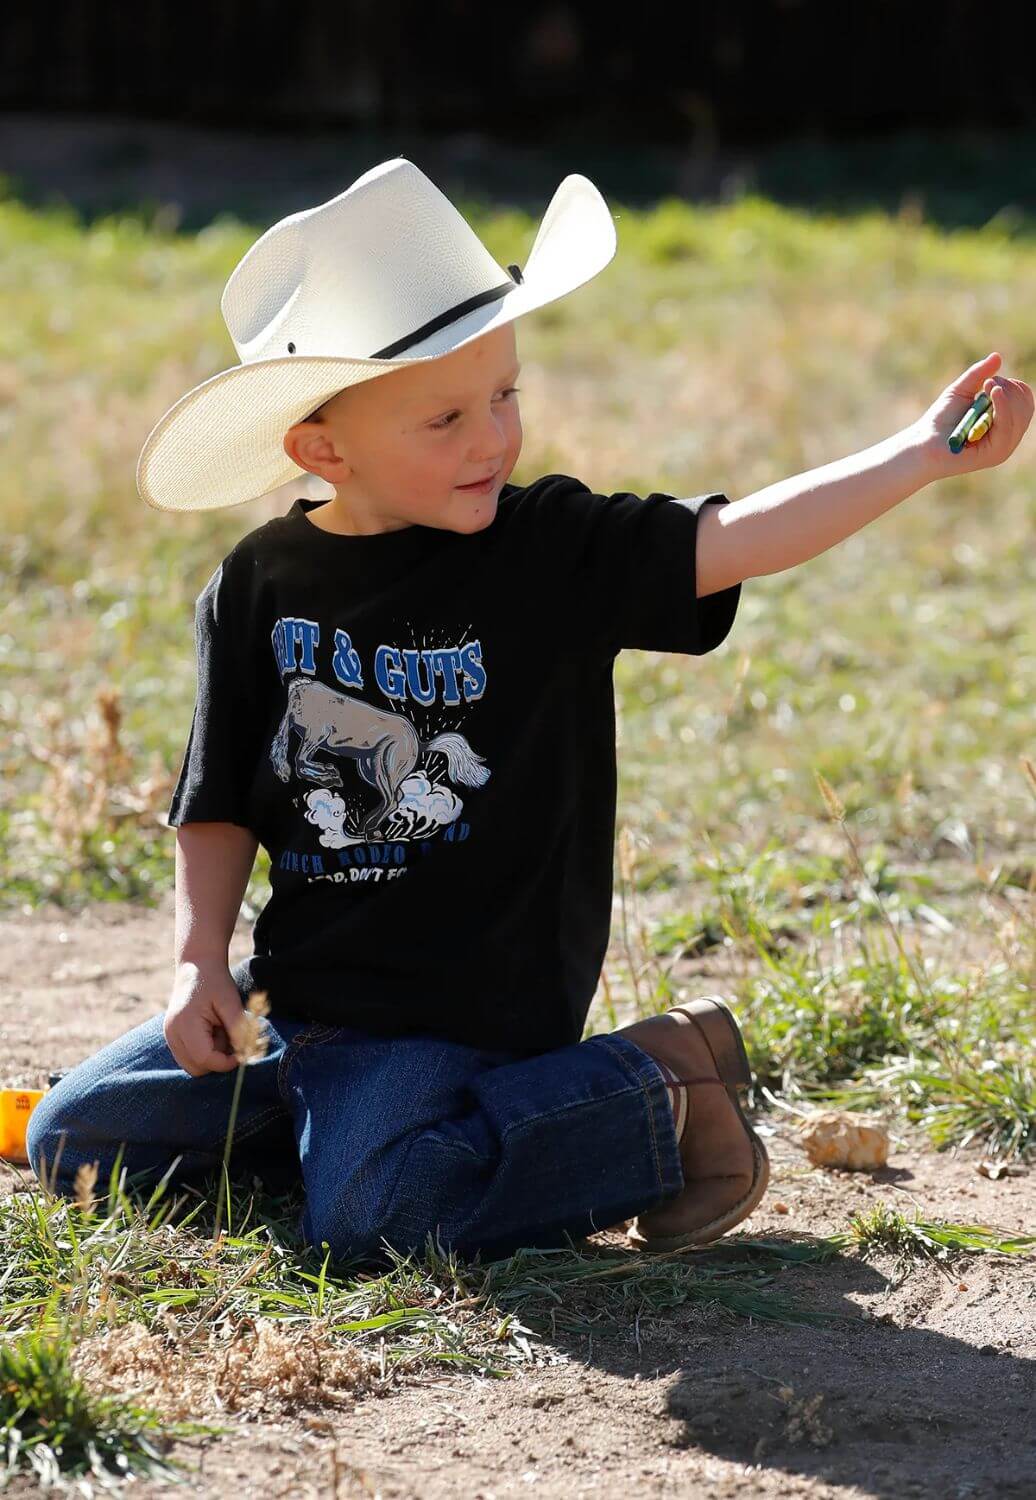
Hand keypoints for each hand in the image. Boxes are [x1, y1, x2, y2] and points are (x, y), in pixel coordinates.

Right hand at [165, 961, 250, 1075]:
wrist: (196, 966)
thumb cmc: (215, 982)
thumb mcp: (231, 1001)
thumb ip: (238, 1028)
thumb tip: (245, 1054)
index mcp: (185, 1024)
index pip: (205, 1059)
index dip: (226, 1062)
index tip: (242, 1053)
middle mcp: (172, 1034)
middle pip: (197, 1068)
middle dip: (218, 1060)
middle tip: (229, 1036)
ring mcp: (169, 1036)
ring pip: (193, 1065)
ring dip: (211, 1056)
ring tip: (219, 1031)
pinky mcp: (172, 1037)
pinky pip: (190, 1057)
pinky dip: (204, 1051)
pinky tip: (212, 1032)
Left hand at [908, 351, 1033, 479]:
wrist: (923, 443)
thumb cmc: (941, 420)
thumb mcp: (961, 390)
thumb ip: (979, 374)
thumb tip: (997, 356)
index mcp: (1004, 423)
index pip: (1025, 400)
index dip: (1013, 386)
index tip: (990, 381)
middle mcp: (1008, 436)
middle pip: (1026, 405)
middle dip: (1009, 388)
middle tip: (987, 384)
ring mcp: (1003, 447)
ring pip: (1019, 414)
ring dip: (1004, 395)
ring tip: (985, 388)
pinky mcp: (995, 454)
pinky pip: (1007, 426)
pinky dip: (1002, 406)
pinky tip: (994, 392)